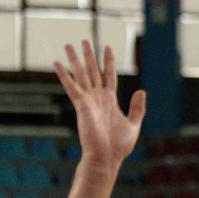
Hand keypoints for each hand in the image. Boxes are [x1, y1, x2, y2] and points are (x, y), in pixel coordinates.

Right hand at [53, 41, 145, 169]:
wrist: (106, 157)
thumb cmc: (119, 146)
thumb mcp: (134, 124)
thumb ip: (137, 108)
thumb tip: (141, 90)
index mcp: (110, 101)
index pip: (109, 76)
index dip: (108, 62)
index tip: (108, 47)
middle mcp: (98, 98)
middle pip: (93, 71)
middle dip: (89, 55)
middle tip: (84, 40)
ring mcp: (88, 100)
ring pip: (81, 74)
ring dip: (75, 59)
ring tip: (69, 44)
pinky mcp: (81, 105)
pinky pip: (71, 86)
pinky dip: (64, 74)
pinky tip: (56, 63)